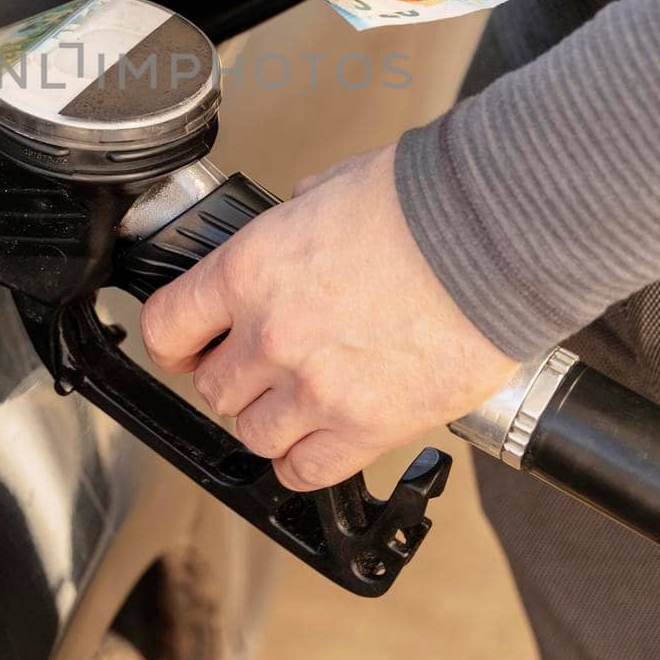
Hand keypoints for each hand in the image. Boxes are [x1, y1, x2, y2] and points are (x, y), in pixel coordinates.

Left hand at [140, 146, 517, 490]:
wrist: (491, 237)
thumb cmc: (422, 203)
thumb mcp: (329, 188)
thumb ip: (292, 220)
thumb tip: (291, 225)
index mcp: (249, 271)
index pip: (169, 327)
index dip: (175, 341)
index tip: (188, 347)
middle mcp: (271, 335)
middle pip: (214, 388)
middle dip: (234, 378)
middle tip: (262, 367)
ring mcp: (315, 388)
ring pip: (253, 434)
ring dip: (270, 420)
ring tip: (299, 401)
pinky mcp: (366, 427)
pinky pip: (305, 471)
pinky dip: (304, 462)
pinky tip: (318, 441)